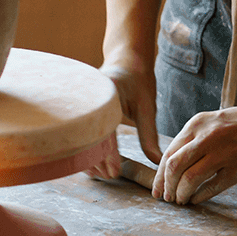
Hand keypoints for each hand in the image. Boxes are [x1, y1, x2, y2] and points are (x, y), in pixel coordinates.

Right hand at [88, 55, 163, 179]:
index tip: (114, 172)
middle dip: (96, 159)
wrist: (126, 59)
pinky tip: (93, 163)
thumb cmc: (138, 80)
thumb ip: (149, 135)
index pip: (103, 130)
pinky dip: (84, 148)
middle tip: (110, 176)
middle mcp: (90, 97)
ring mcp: (83, 102)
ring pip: (79, 136)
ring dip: (88, 156)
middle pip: (86, 136)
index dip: (107, 154)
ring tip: (103, 173)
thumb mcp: (147, 106)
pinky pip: (79, 132)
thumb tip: (157, 161)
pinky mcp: (82, 109)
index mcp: (107, 94)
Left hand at [152, 97, 236, 204]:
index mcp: (198, 123)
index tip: (158, 189)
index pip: (169, 153)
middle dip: (167, 187)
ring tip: (182, 201)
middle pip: (174, 166)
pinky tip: (197, 201)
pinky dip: (200, 197)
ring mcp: (224, 151)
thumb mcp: (216, 122)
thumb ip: (197, 139)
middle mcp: (207, 135)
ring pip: (189, 178)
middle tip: (168, 199)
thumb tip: (175, 165)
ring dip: (181, 194)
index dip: (160, 175)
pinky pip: (212, 186)